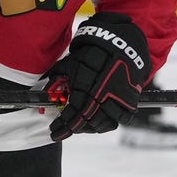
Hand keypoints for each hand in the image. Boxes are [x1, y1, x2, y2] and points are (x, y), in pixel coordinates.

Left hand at [45, 12, 151, 141]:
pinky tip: (99, 121)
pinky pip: (120, 120)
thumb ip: (57, 78)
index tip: (54, 132)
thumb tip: (46, 90)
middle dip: (74, 128)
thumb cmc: (93, 53)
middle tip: (65, 128)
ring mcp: (119, 100)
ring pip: (103, 124)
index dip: (62, 126)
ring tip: (81, 125)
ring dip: (90, 127)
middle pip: (87, 122)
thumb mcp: (70, 63)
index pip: (73, 115)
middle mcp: (103, 96)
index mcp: (86, 88)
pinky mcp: (130, 100)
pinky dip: (108, 123)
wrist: (121, 44)